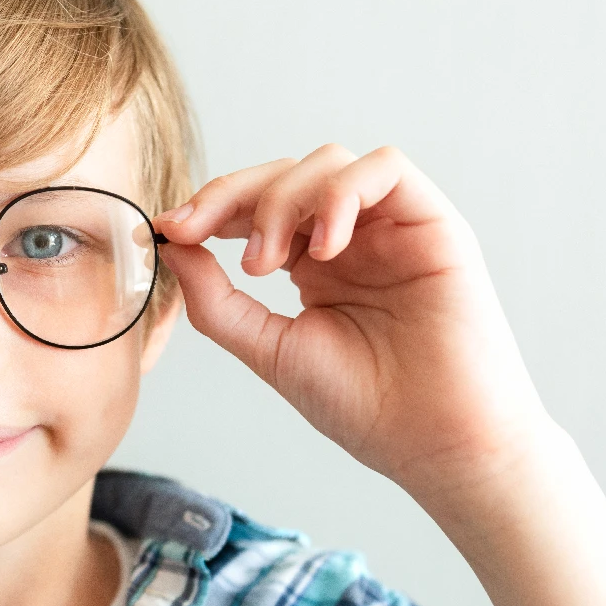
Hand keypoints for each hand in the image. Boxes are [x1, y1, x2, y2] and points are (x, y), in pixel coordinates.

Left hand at [156, 144, 551, 499]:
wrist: (436, 444)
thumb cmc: (364, 405)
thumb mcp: (269, 348)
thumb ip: (217, 299)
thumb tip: (172, 243)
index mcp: (312, 263)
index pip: (254, 207)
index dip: (208, 208)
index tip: (169, 230)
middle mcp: (351, 236)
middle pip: (283, 174)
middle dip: (229, 194)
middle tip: (196, 231)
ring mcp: (391, 226)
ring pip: (327, 161)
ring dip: (281, 201)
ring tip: (265, 264)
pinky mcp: (433, 223)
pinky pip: (386, 169)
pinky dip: (342, 194)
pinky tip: (324, 249)